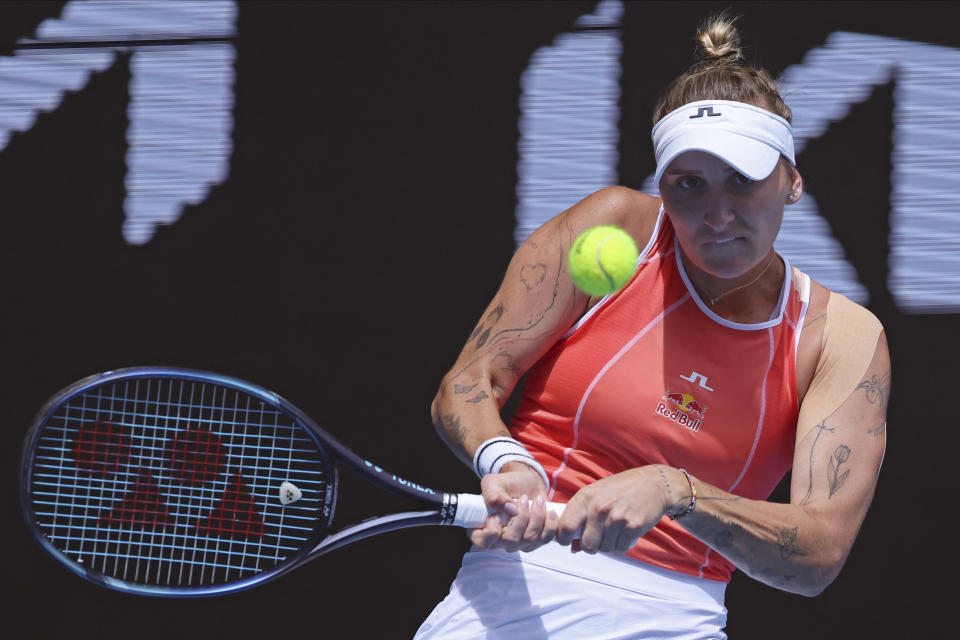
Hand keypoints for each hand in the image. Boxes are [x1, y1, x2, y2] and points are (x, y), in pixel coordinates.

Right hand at [470, 462, 558, 551]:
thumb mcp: (493, 482)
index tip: (498, 515)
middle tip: (523, 499)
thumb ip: (493, 495)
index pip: (483, 542)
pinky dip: (550, 524)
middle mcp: (500, 540)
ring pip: (530, 540)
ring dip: (537, 517)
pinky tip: (548, 511)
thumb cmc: (506, 484)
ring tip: (537, 501)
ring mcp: (518, 543)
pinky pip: (545, 539)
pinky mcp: (535, 540)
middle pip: (511, 541)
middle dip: (521, 517)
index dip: (492, 532)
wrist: (526, 483)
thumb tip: (509, 509)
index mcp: (482, 528)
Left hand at [556, 465, 677, 553]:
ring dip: (607, 545)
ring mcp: (617, 518)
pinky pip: (619, 549)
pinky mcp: (633, 527)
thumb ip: (581, 517)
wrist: (653, 484)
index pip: (565, 526)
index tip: (568, 540)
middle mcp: (600, 508)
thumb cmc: (621, 489)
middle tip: (597, 538)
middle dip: (590, 546)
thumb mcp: (596, 494)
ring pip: (604, 549)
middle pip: (586, 544)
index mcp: (586, 497)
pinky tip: (623, 534)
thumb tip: (572, 547)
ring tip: (613, 532)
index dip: (563, 538)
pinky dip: (620, 546)